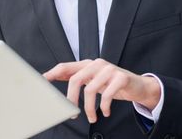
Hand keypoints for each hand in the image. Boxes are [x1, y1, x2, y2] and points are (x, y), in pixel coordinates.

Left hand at [43, 59, 159, 122]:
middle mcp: (96, 64)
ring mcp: (109, 69)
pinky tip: (105, 112)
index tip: (42, 81)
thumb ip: (78, 79)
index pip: (65, 67)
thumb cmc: (112, 84)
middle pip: (75, 79)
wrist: (139, 86)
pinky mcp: (121, 77)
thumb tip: (56, 79)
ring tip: (92, 117)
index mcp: (87, 64)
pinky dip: (104, 107)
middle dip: (71, 99)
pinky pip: (107, 95)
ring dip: (89, 108)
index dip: (53, 73)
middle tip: (72, 113)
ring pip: (90, 89)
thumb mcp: (94, 80)